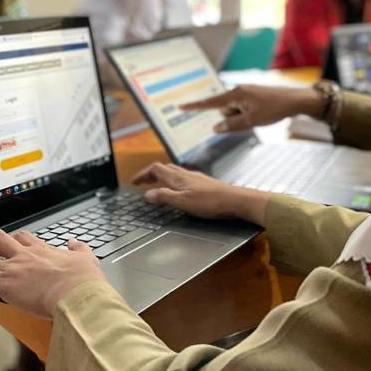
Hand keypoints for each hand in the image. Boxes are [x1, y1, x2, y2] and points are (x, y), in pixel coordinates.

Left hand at [0, 228, 105, 317]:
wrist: (76, 292)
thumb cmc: (83, 280)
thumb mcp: (86, 258)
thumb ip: (79, 249)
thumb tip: (76, 243)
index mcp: (43, 250)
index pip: (25, 238)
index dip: (16, 238)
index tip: (12, 238)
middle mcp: (25, 256)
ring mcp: (13, 269)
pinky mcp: (5, 284)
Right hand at [132, 162, 267, 225]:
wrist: (237, 201)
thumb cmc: (212, 202)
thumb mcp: (183, 202)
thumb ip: (165, 197)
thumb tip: (147, 194)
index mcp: (179, 178)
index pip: (155, 169)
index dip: (143, 174)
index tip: (134, 182)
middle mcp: (187, 174)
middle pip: (164, 168)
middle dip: (151, 174)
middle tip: (142, 183)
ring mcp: (197, 178)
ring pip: (174, 172)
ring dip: (162, 177)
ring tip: (156, 185)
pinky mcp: (205, 184)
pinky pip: (183, 178)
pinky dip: (173, 181)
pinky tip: (179, 190)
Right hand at [180, 85, 323, 132]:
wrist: (296, 100)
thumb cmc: (274, 109)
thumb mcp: (251, 121)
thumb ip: (231, 126)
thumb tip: (215, 128)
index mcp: (235, 94)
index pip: (210, 103)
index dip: (194, 106)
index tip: (180, 107)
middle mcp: (237, 91)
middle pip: (225, 111)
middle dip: (234, 119)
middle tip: (254, 118)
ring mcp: (245, 93)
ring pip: (235, 112)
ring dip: (243, 118)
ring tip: (261, 115)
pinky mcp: (252, 96)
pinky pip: (243, 110)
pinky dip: (249, 115)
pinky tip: (263, 113)